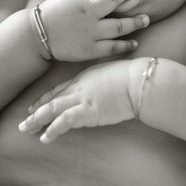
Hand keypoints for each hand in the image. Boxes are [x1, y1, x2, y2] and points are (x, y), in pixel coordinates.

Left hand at [18, 60, 137, 142]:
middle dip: (37, 111)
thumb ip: (95, 81)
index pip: (58, 89)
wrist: (136, 81)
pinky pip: (65, 121)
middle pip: (52, 100)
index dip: (44, 98)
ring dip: (38, 120)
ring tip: (27, 129)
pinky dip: (53, 129)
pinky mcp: (88, 112)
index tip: (35, 105)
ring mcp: (82, 99)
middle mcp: (78, 88)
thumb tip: (93, 89)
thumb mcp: (106, 73)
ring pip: (53, 110)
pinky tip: (45, 137)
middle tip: (25, 121)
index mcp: (82, 78)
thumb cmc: (126, 75)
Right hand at [33, 0, 148, 60]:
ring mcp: (90, 31)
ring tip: (146, 19)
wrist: (36, 35)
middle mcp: (87, 12)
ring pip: (118, 26)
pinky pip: (111, 47)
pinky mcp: (89, 49)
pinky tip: (134, 43)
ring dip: (135, 22)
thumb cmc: (51, 14)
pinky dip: (125, 45)